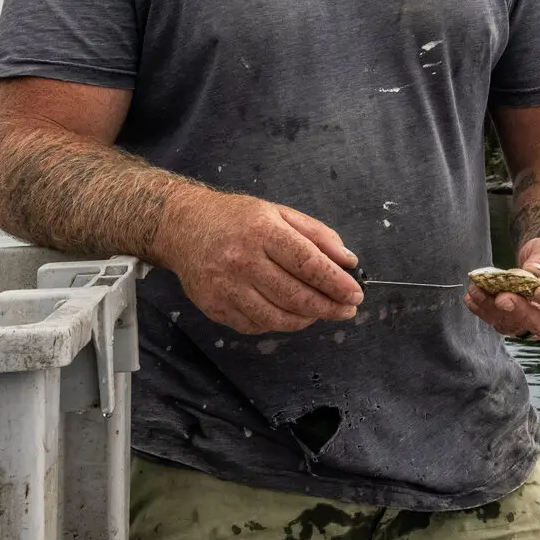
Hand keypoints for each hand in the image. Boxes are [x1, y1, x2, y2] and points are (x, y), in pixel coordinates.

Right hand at [154, 191, 362, 334]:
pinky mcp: (214, 307)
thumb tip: (348, 261)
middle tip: (347, 310)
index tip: (355, 293)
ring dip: (307, 319)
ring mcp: (226, 287)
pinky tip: (289, 313)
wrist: (183, 227)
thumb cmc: (237, 218)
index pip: (308, 264)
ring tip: (321, 312)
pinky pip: (256, 326)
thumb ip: (317, 235)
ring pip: (277, 318)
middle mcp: (242, 261)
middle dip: (329, 307)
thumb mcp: (279, 213)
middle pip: (295, 296)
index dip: (336, 283)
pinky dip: (279, 324)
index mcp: (262, 232)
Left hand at [465, 236, 539, 340]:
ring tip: (477, 291)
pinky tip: (472, 298)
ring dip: (495, 311)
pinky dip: (485, 311)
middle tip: (502, 298)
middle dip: (521, 312)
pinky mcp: (520, 326)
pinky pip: (503, 323)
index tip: (539, 292)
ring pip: (518, 326)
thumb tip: (532, 273)